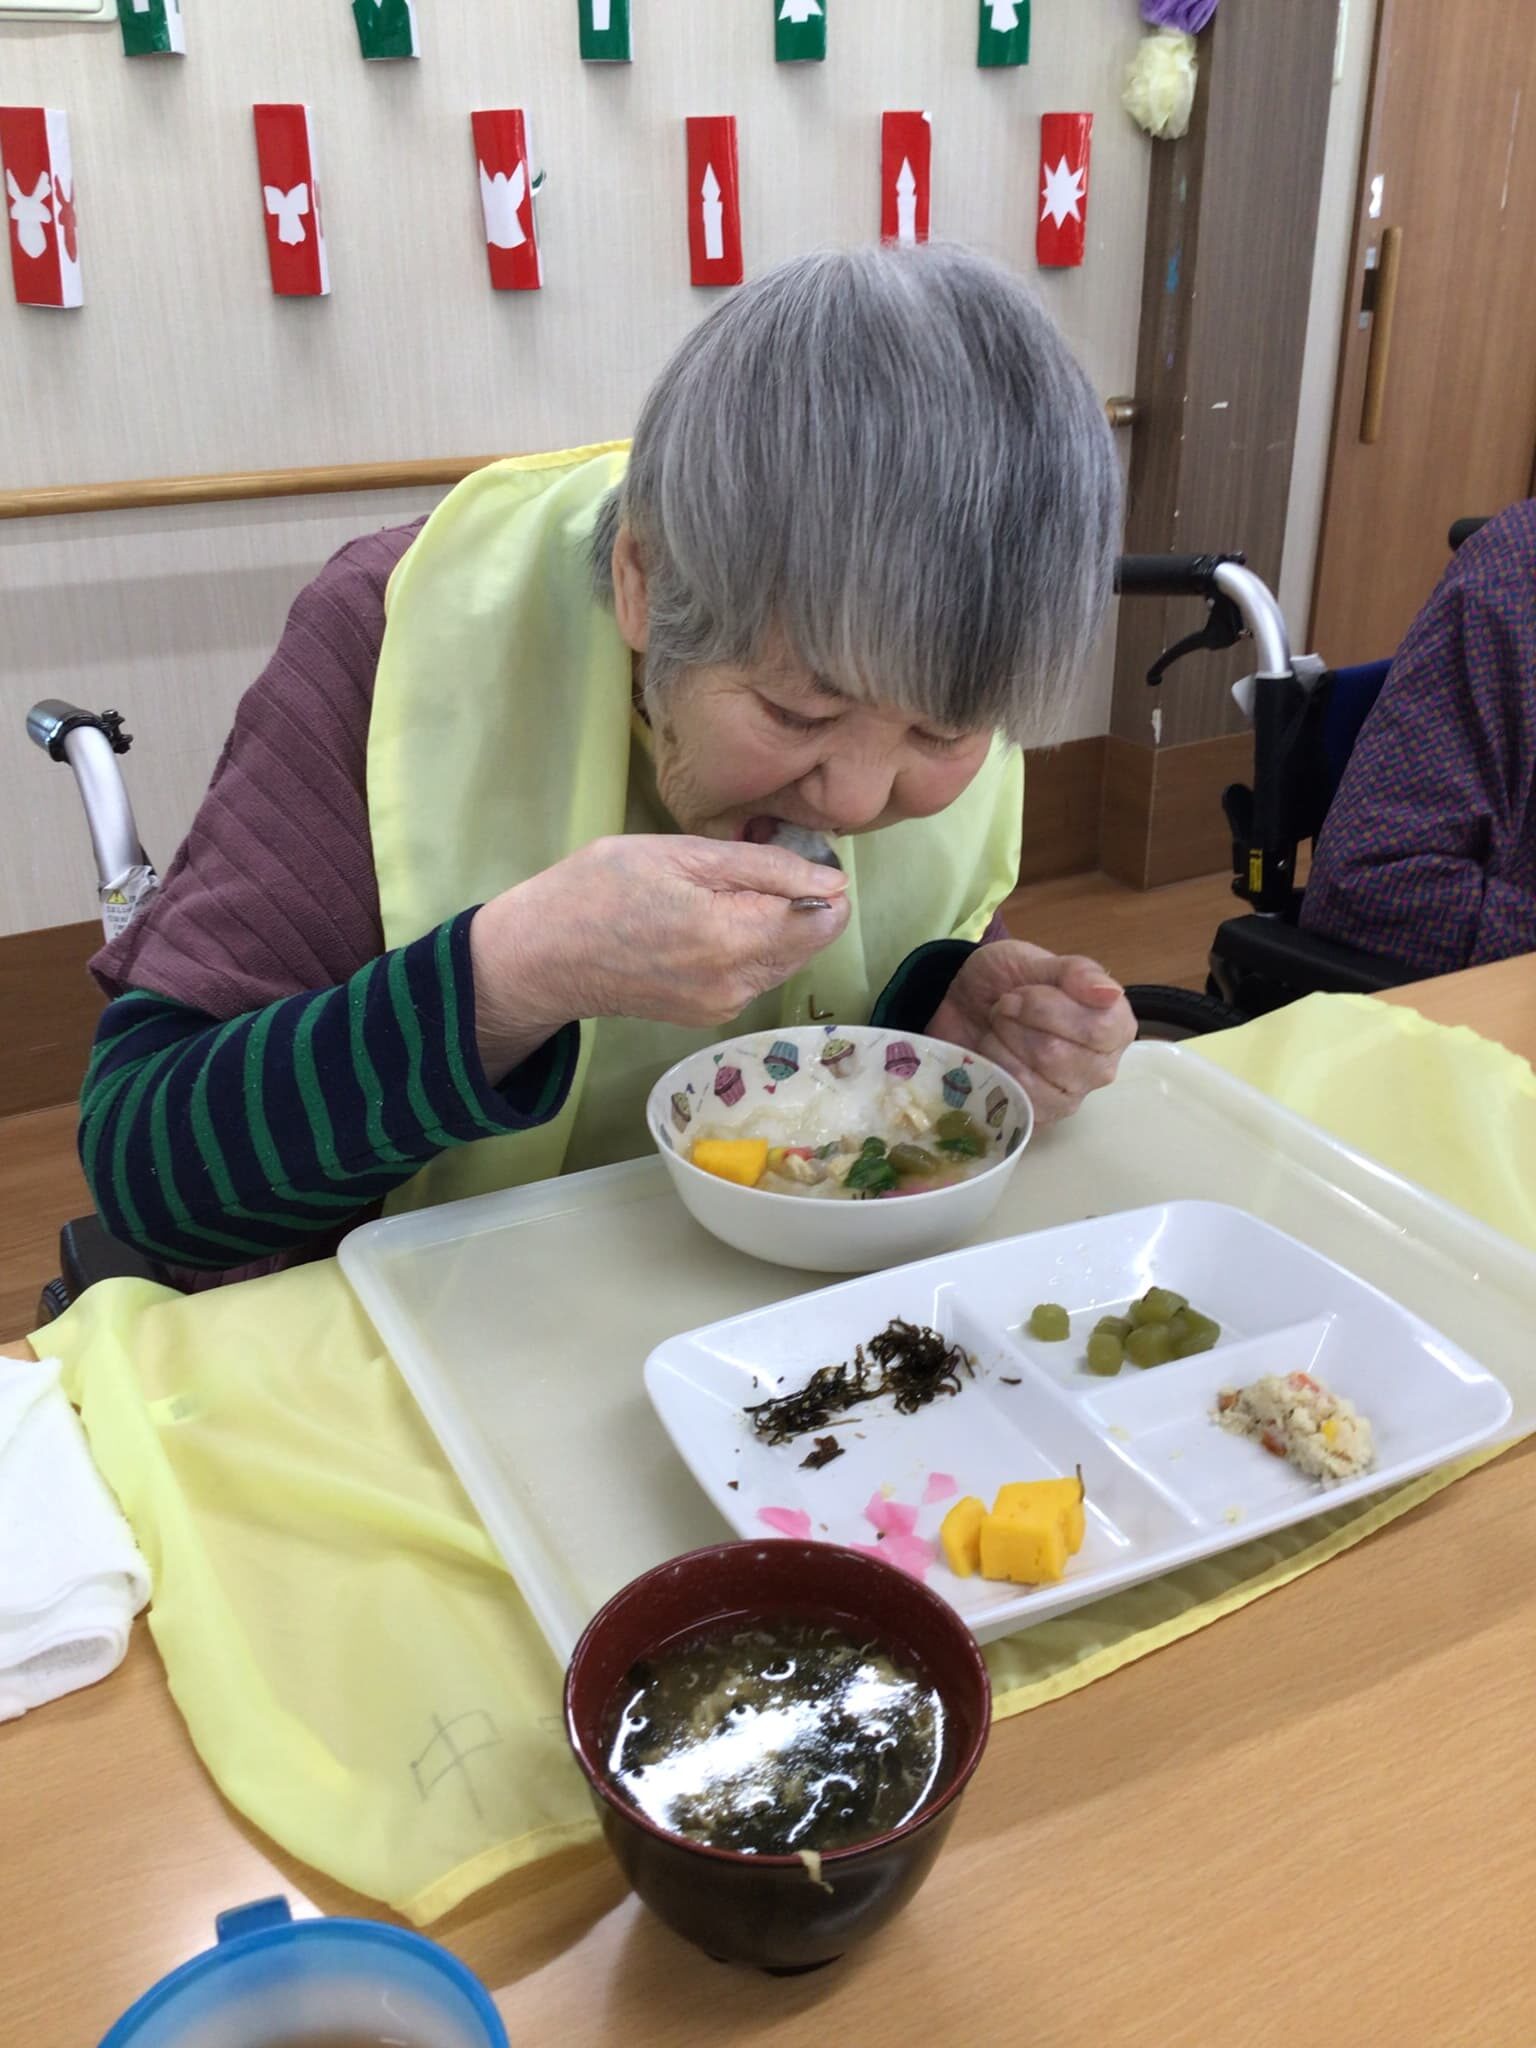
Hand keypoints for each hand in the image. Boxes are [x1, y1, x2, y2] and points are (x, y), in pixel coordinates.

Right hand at [469, 835, 850, 1077]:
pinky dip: (746, 947)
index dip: (816, 880)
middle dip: (794, 902)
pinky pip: (755, 976)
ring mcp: (725, 1006)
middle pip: (811, 940)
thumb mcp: (680, 853)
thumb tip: (833, 881)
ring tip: (714, 897)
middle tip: (737, 872)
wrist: (542, 956)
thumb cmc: (599, 888)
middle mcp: (739, 985)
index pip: (826, 916)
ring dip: (770, 925)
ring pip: (785, 959)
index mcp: (734, 940)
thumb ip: (764, 867)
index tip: (777, 857)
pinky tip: (702, 925)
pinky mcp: (710, 1016)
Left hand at [927, 940, 1135, 1127]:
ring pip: (1030, 1078)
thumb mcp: (1037, 961)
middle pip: (1056, 1054)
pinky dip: (992, 1072)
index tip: (1018, 994)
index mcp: (1115, 1027)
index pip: (1096, 1029)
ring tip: (995, 1031)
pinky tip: (991, 1058)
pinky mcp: (1038, 1119)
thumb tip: (1110, 993)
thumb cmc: (1008, 983)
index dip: (1046, 1009)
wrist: (964, 1006)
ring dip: (999, 1046)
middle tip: (1002, 1009)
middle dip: (1016, 1024)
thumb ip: (1076, 973)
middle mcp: (1100, 1069)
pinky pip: (1014, 1102)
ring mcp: (1069, 1099)